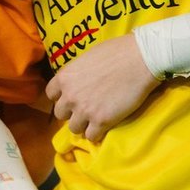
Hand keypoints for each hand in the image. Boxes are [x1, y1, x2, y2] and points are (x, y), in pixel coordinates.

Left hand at [44, 35, 160, 141]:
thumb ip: (77, 74)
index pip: (50, 95)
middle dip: (72, 112)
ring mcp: (84, 110)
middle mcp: (70, 95)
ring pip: (74, 128)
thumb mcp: (86, 58)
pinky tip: (105, 125)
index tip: (72, 98)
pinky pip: (91, 136)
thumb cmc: (115, 52)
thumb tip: (78, 81)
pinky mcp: (101, 121)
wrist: (139, 60)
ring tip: (95, 119)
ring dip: (83, 125)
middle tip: (86, 109)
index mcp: (64, 77)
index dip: (61, 97)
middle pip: (60, 114)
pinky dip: (97, 133)